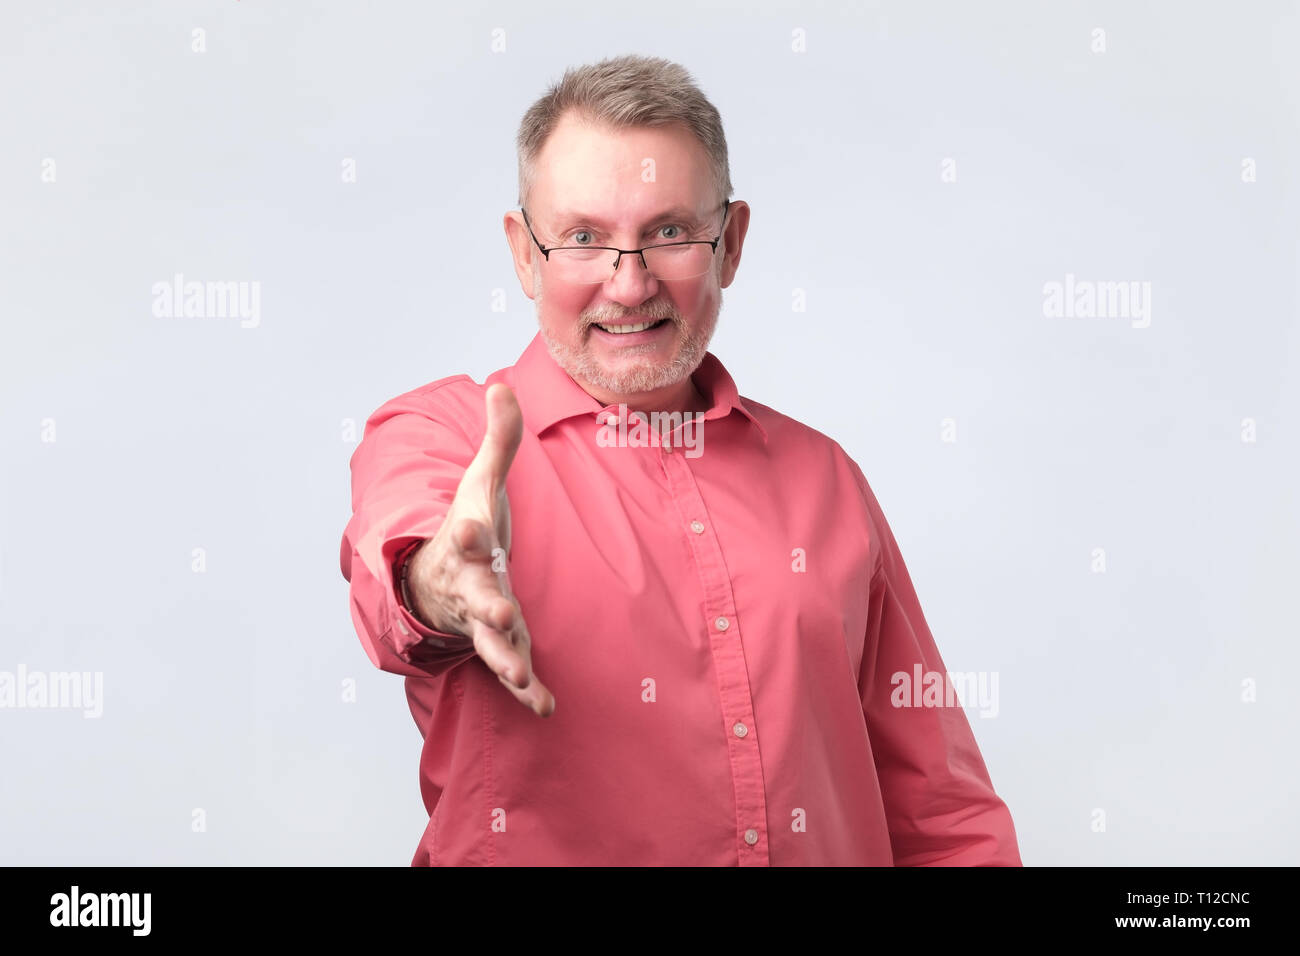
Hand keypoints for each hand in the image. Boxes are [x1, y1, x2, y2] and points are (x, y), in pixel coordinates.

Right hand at [406, 383, 554, 716]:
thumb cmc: (470, 527)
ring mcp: (483, 619)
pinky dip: (525, 690)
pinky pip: (512, 670)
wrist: (435, 581)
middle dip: (488, 605)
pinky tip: (544, 706)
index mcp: (469, 543)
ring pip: (490, 643)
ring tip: (520, 676)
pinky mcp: (500, 643)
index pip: (466, 535)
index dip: (469, 532)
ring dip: (504, 658)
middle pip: (478, 596)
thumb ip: (499, 439)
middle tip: (501, 612)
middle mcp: (471, 585)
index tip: (471, 527)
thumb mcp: (484, 483)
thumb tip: (502, 384)